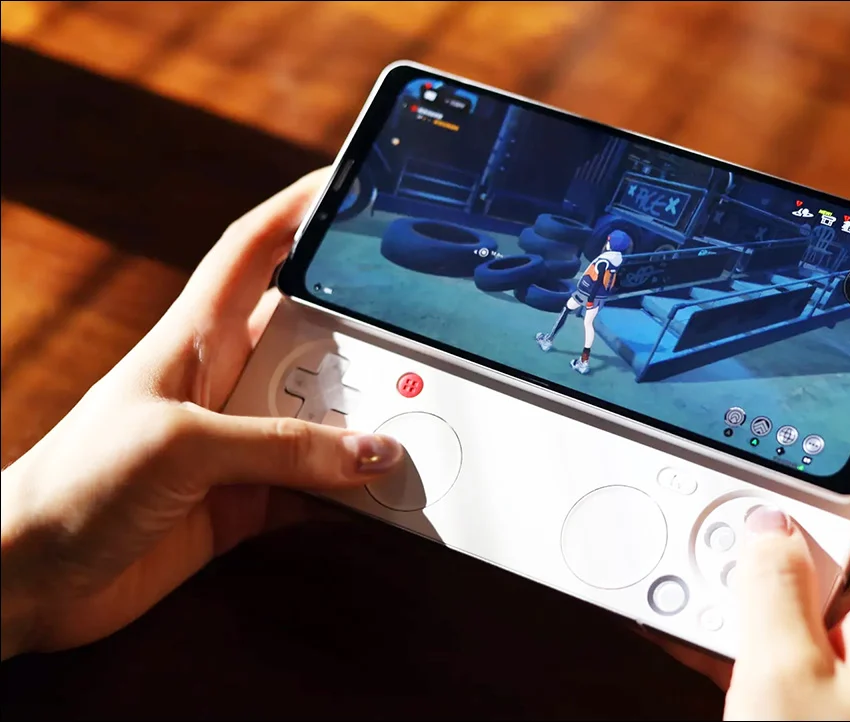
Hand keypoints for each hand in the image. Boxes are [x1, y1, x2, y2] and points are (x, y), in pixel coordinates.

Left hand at [0, 170, 403, 660]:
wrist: (29, 577)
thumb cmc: (75, 482)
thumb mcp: (181, 444)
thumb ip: (282, 444)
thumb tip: (374, 449)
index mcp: (195, 337)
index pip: (255, 250)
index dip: (300, 210)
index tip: (354, 185)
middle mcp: (225, 382)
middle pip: (314, 340)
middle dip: (367, 341)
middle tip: (422, 349)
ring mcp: (238, 442)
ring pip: (326, 420)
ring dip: (368, 429)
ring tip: (416, 433)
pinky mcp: (245, 501)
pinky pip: (318, 487)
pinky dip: (353, 493)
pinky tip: (383, 496)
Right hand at [651, 353, 849, 719]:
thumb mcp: (781, 675)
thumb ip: (770, 586)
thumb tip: (766, 526)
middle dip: (836, 476)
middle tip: (794, 441)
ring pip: (833, 566)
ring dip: (785, 543)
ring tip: (733, 534)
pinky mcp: (847, 676)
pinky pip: (808, 610)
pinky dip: (769, 594)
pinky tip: (722, 599)